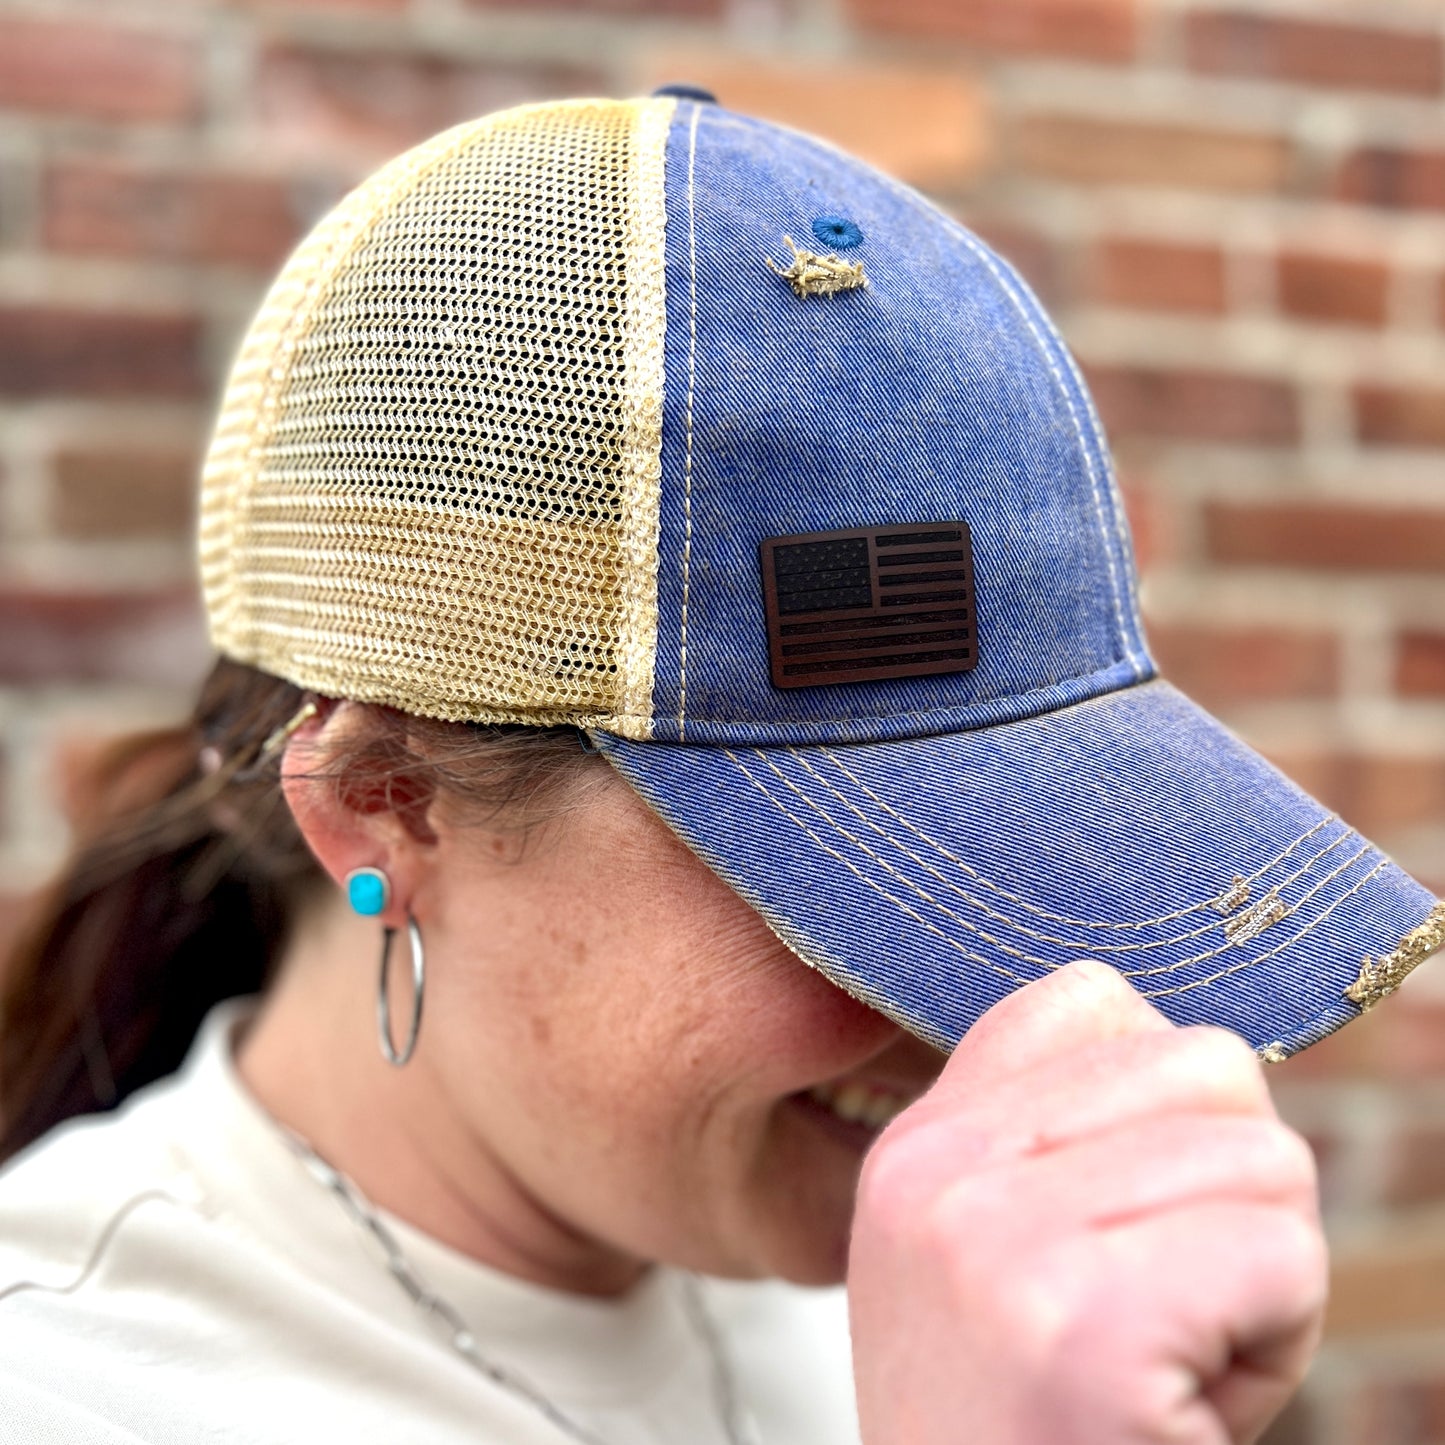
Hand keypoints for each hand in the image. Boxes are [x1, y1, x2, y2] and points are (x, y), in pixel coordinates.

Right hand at [848, 960, 1325, 1444]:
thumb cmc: (1029, 1430)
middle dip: (1230, 1195)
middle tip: (1161, 1311)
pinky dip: (1280, 1342)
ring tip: (1172, 1363)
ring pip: (1266, 1158)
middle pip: (1208, 1064)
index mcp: (919, 1147)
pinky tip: (1188, 1406)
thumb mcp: (989, 1260)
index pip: (1093, 998)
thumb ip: (1053, 1136)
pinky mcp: (1087, 1329)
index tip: (1127, 1222)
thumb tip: (1201, 1047)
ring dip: (1263, 1278)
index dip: (1164, 1106)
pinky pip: (1281, 1253)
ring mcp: (1001, 1246)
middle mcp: (941, 1175)